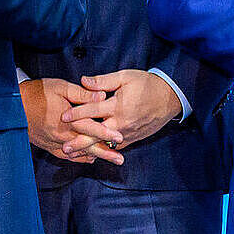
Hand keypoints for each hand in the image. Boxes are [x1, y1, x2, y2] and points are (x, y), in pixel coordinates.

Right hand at [22, 76, 120, 165]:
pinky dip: (79, 158)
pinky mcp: (48, 146)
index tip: (121, 139)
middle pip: (87, 146)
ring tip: (109, 160)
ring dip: (94, 157)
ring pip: (78, 153)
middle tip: (120, 160)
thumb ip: (82, 94)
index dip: (106, 134)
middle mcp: (61, 135)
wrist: (13, 106)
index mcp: (67, 120)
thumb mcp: (61, 87)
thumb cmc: (37, 93)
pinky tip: (88, 158)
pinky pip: (66, 156)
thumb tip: (102, 96)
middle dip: (105, 153)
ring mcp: (54, 143)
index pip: (91, 129)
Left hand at [62, 69, 182, 153]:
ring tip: (74, 155)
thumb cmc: (147, 85)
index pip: (93, 110)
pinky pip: (116, 147)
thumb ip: (103, 81)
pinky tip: (92, 155)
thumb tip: (83, 81)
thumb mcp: (125, 77)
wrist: (170, 98)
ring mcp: (128, 133)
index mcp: (118, 106)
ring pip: (105, 144)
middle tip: (65, 147)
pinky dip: (104, 151)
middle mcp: (122, 122)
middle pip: (97, 134)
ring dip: (89, 149)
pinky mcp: (133, 139)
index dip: (77, 113)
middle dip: (80, 141)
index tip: (63, 117)